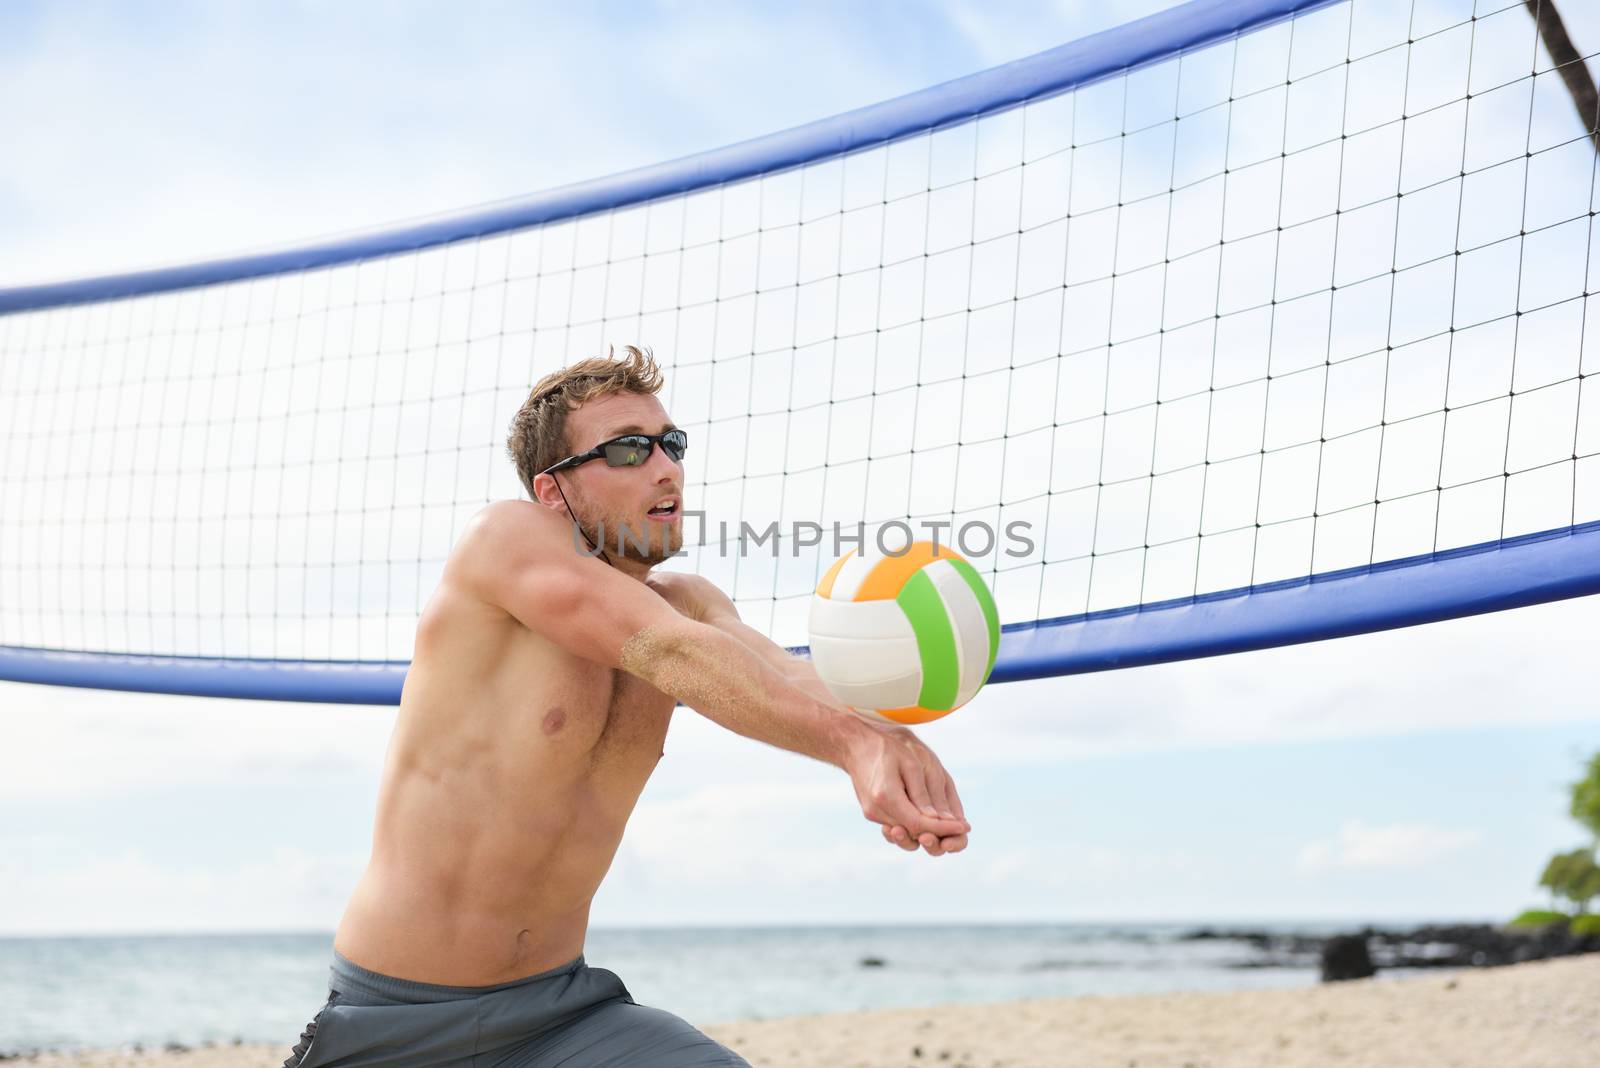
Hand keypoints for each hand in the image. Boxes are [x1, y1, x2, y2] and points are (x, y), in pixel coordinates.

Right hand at [841, 715, 969, 856]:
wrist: (854, 746)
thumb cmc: (885, 749)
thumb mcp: (909, 764)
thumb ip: (922, 793)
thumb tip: (938, 819)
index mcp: (886, 797)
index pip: (920, 824)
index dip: (945, 828)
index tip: (965, 826)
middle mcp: (877, 810)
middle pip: (913, 833)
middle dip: (939, 833)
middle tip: (959, 828)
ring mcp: (872, 814)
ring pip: (906, 832)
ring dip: (927, 831)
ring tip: (948, 825)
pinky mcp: (872, 813)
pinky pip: (898, 824)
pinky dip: (914, 824)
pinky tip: (929, 818)